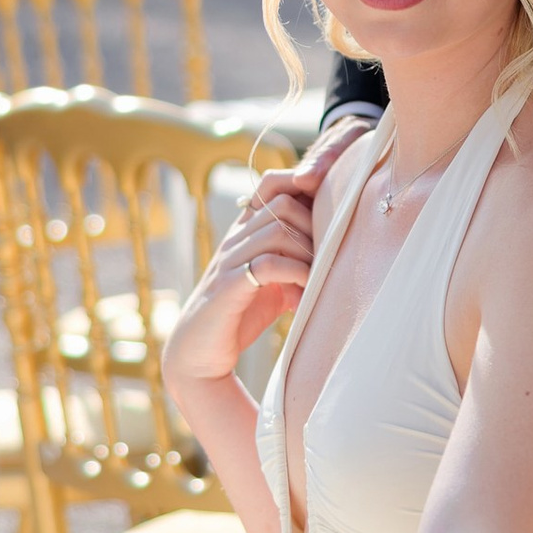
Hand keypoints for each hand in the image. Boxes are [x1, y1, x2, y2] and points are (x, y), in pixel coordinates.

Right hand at [160, 163, 322, 391]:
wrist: (199, 352)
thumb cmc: (240, 314)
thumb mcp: (273, 281)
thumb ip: (294, 260)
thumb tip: (334, 252)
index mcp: (246, 232)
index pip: (272, 184)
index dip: (301, 181)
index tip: (330, 204)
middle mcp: (235, 239)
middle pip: (283, 203)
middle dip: (313, 227)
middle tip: (324, 260)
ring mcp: (229, 260)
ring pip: (278, 231)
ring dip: (307, 254)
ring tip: (316, 280)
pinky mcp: (228, 286)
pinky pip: (268, 264)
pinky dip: (295, 275)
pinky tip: (303, 295)